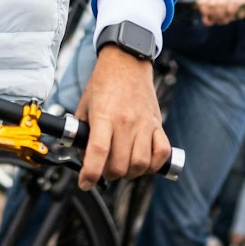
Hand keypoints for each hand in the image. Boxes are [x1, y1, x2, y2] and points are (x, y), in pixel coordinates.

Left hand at [74, 45, 170, 190]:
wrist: (126, 62)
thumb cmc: (103, 83)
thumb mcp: (84, 105)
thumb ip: (82, 132)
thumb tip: (82, 158)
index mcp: (104, 115)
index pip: (99, 152)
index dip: (91, 173)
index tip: (85, 183)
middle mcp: (126, 121)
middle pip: (120, 164)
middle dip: (109, 175)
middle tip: (104, 169)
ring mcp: (144, 123)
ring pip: (141, 164)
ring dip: (130, 173)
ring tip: (122, 166)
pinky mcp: (157, 124)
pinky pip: (162, 153)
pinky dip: (153, 164)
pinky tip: (143, 162)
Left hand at [198, 0, 244, 25]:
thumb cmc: (236, 8)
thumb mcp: (222, 14)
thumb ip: (212, 18)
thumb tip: (205, 21)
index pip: (203, 1)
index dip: (205, 13)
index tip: (211, 19)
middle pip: (211, 4)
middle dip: (215, 16)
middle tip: (222, 21)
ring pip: (221, 4)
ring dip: (224, 16)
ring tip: (228, 18)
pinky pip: (233, 3)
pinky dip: (232, 11)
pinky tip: (233, 13)